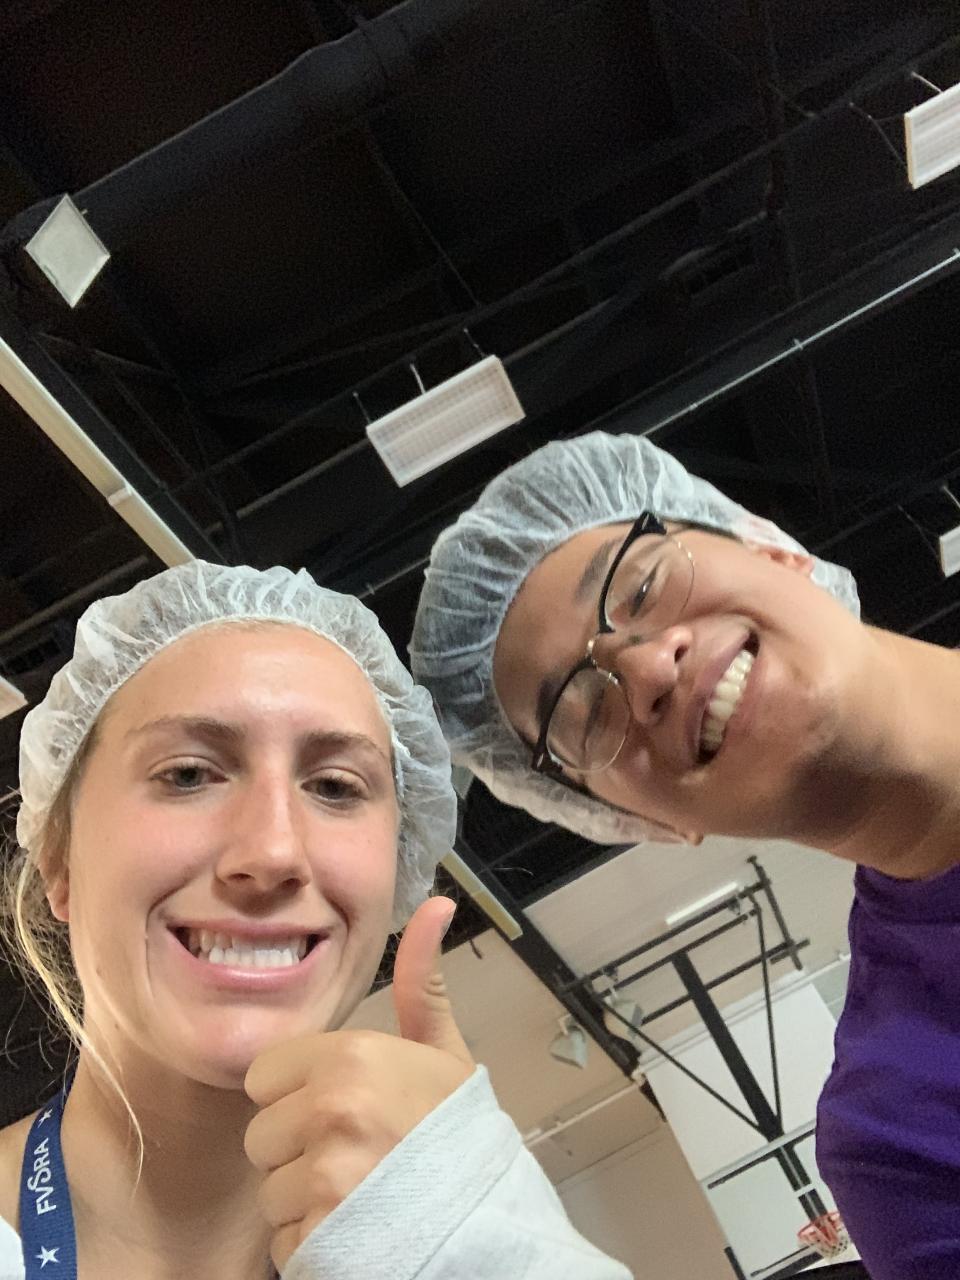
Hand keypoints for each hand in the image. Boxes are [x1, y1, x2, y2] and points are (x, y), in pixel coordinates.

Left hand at [244, 896, 473, 1272]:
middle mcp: (330, 1112)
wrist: (492, 1219)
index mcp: (350, 1057)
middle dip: (297, 1148)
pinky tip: (354, 1228)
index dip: (297, 1093)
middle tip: (354, 1152)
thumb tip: (437, 904)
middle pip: (261, 1135)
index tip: (342, 1106)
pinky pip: (283, 1242)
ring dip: (304, 1199)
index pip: (264, 1076)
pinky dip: (311, 1242)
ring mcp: (324, 1180)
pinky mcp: (319, 1239)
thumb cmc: (459, 1131)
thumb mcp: (442, 1051)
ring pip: (270, 1191)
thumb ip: (421, 981)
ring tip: (357, 1191)